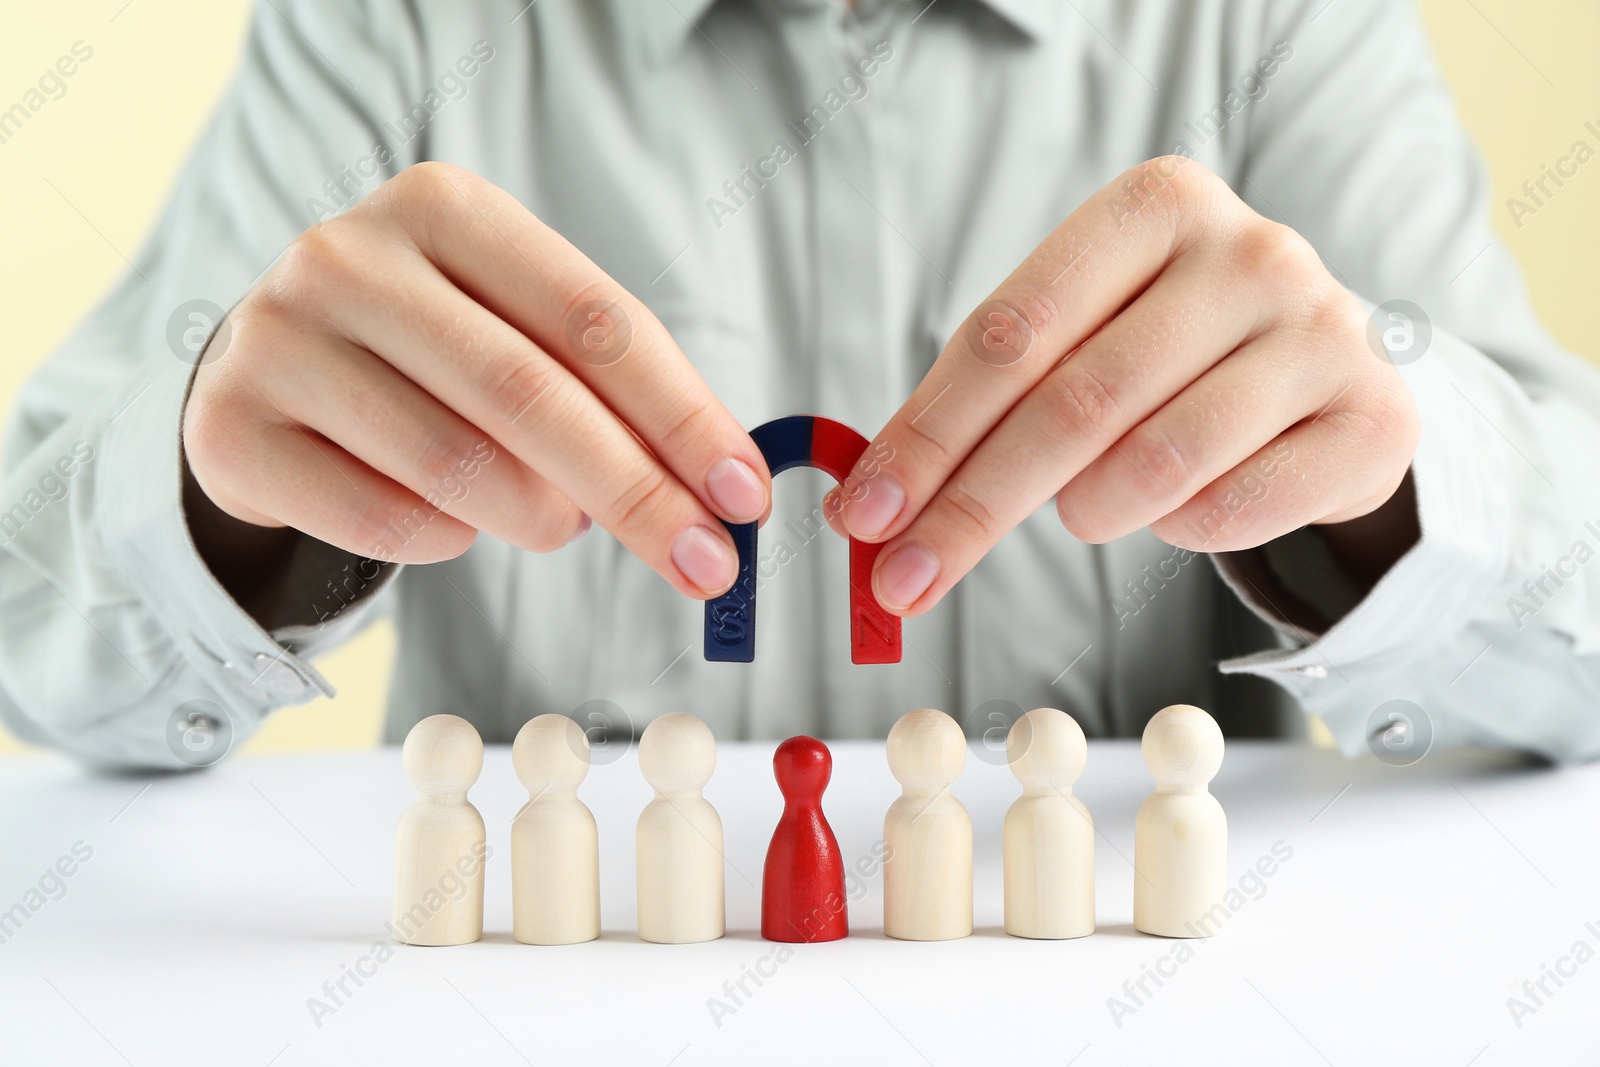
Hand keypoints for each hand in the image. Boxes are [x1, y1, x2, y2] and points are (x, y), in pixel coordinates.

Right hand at [184, 162, 768, 599]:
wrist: (266, 375)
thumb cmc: (427, 354)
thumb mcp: (513, 327)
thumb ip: (607, 385)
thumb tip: (721, 486)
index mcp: (444, 207)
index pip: (594, 319)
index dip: (683, 415)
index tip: (745, 493)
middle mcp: (349, 257)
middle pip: (531, 396)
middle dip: (638, 494)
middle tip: (705, 563)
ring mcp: (278, 339)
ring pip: (457, 468)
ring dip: (540, 518)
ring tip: (557, 520)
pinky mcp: (234, 429)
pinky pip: (386, 521)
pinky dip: (449, 542)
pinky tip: (457, 522)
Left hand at [829, 156, 1420, 614]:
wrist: (1337, 376)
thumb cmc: (1178, 356)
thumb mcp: (1084, 337)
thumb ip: (984, 397)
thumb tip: (867, 502)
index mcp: (1156, 205)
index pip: (1010, 333)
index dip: (927, 434)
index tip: (865, 514)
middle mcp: (1250, 251)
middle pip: (1072, 404)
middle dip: (972, 507)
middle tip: (905, 578)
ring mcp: (1323, 332)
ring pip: (1156, 463)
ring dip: (1088, 512)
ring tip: (1084, 511)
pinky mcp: (1370, 419)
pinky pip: (1230, 511)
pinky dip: (1179, 530)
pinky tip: (1178, 505)